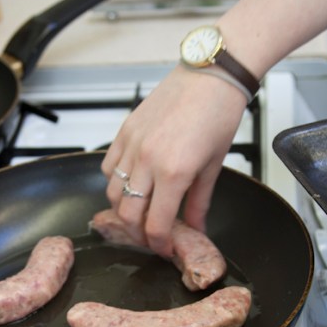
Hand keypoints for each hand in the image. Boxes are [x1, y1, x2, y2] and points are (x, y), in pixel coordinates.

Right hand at [100, 66, 247, 256]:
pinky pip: (108, 167)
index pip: (155, 225)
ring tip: (140, 213)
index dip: (159, 245)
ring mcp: (132, 145)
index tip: (165, 249)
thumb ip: (199, 203)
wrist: (210, 77)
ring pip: (112, 193)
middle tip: (151, 238)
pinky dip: (115, 182)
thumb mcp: (213, 167)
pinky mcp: (124, 131)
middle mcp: (147, 161)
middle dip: (138, 234)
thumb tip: (195, 229)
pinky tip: (130, 184)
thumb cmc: (218, 115)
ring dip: (124, 210)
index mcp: (174, 173)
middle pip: (128, 215)